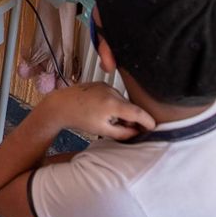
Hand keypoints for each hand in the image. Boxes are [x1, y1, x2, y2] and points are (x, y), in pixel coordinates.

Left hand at [39, 82, 155, 140]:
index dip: (148, 120)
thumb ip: (122, 133)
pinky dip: (115, 104)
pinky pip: (114, 95)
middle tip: (127, 130)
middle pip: (130, 107)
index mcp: (112, 104)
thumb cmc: (80, 119)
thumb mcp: (102, 130)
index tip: (155, 127)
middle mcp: (111, 91)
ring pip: (122, 101)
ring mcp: (106, 85)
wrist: (61, 105)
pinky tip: (104, 111)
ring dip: (122, 111)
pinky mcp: (101, 83)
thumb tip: (137, 133)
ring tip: (110, 121)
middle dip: (132, 119)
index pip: (137, 112)